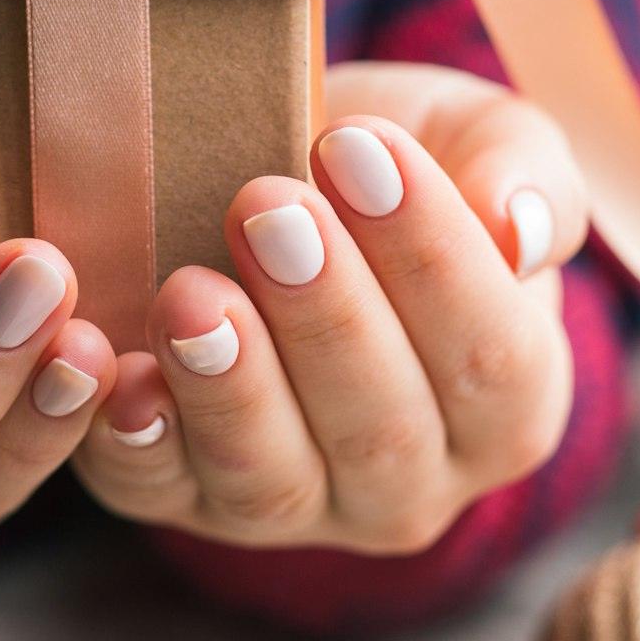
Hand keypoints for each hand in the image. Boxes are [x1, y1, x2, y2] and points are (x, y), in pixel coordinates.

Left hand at [71, 61, 587, 553]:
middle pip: (381, 429)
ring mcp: (293, 504)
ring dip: (229, 386)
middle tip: (266, 207)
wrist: (263, 180)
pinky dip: (134, 440)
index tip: (360, 147)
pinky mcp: (178, 497)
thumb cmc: (381, 165)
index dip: (430, 257)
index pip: (493, 357)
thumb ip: (519, 170)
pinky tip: (120, 377)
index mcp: (507, 406)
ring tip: (191, 293)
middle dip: (323, 314)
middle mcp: (410, 483)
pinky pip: (153, 489)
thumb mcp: (469, 136)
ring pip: (271, 477)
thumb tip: (516, 227)